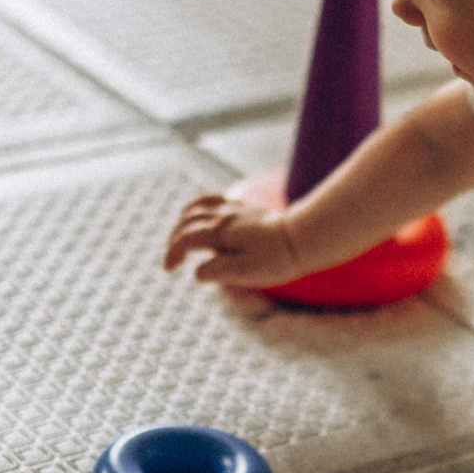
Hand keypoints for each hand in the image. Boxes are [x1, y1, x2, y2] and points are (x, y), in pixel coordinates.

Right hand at [162, 193, 303, 287]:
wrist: (304, 238)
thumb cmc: (277, 258)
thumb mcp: (246, 272)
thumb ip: (218, 272)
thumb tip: (198, 272)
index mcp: (221, 231)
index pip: (187, 239)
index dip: (173, 253)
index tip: (170, 269)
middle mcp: (224, 215)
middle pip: (188, 221)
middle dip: (175, 239)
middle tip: (172, 259)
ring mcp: (234, 209)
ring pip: (198, 206)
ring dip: (183, 221)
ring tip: (179, 235)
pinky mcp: (245, 209)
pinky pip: (215, 199)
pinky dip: (200, 206)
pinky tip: (200, 215)